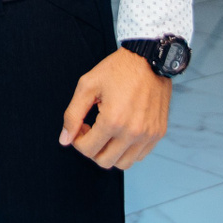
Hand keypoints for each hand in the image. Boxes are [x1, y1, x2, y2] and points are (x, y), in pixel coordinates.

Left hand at [58, 47, 171, 169]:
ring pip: (123, 163)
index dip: (78, 140)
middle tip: (91, 129)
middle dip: (92, 149)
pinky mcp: (158, 133)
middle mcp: (133, 133)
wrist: (149, 58)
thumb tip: (64, 140)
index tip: (81, 126)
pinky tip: (121, 132)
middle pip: (104, 161)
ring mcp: (148, 135)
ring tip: (107, 132)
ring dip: (110, 152)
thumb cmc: (117, 69)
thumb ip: (72, 115)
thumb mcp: (87, 85)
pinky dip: (127, 150)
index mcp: (113, 121)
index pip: (87, 150)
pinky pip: (139, 156)